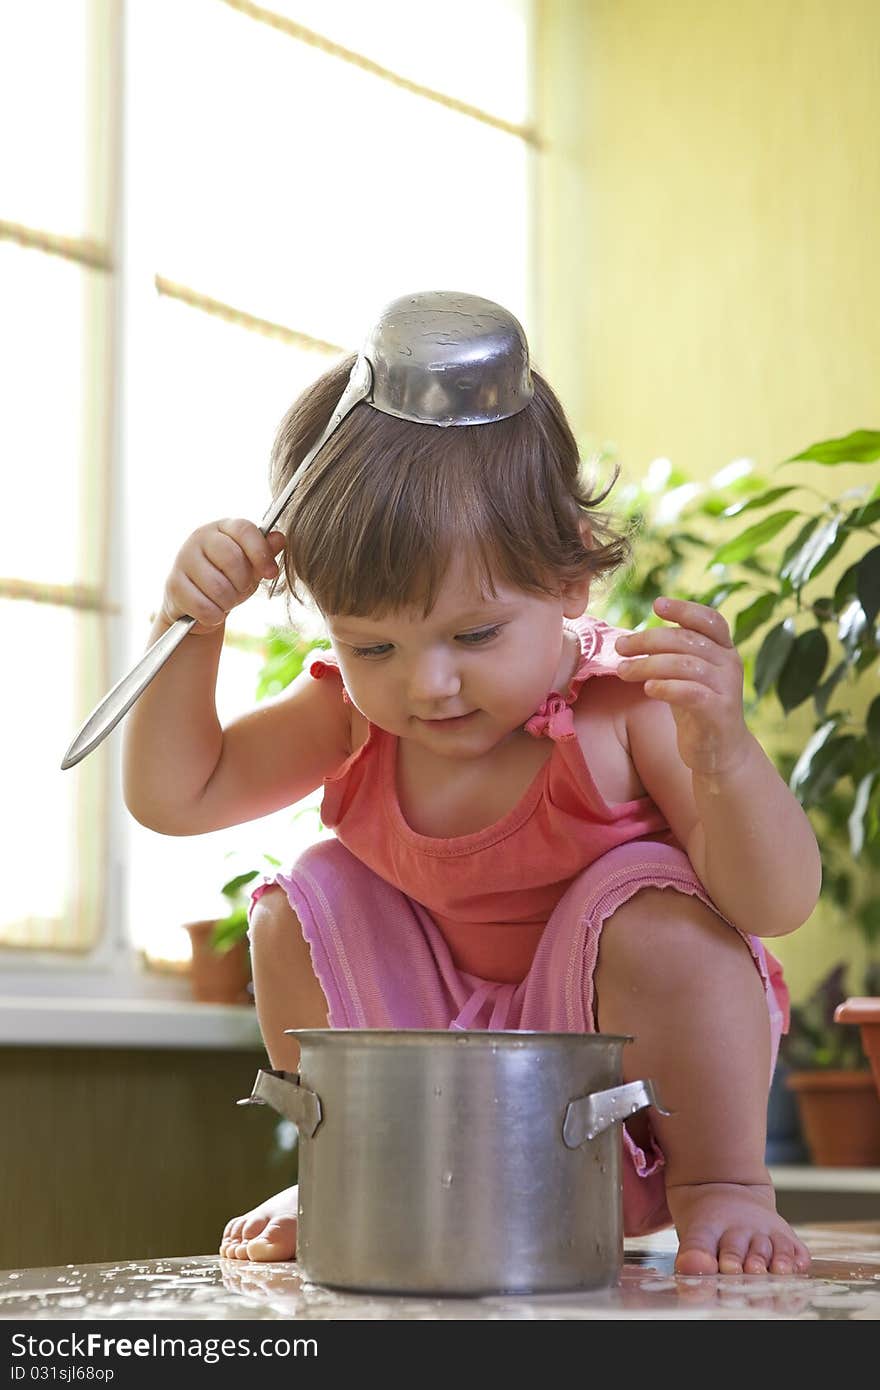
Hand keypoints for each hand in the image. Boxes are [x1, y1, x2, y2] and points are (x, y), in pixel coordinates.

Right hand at [160, 519, 285, 634]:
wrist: (197, 606)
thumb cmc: (228, 580)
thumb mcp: (251, 566)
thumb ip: (265, 552)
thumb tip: (279, 538)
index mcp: (222, 527)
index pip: (244, 530)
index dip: (261, 553)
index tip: (271, 573)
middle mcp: (200, 538)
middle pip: (232, 559)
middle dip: (243, 583)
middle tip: (240, 590)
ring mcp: (183, 559)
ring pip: (218, 587)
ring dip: (228, 602)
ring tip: (225, 601)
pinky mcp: (173, 584)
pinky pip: (203, 606)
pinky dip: (214, 615)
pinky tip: (212, 612)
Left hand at [614, 596, 750, 776]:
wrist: (718, 751)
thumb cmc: (696, 707)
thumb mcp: (685, 675)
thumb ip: (671, 655)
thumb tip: (630, 640)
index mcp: (723, 649)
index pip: (709, 619)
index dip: (684, 609)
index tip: (656, 605)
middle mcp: (730, 663)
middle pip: (687, 641)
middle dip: (648, 641)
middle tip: (620, 647)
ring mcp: (727, 687)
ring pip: (685, 665)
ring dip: (648, 665)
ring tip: (623, 671)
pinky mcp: (720, 712)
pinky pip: (691, 692)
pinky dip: (667, 687)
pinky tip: (647, 689)